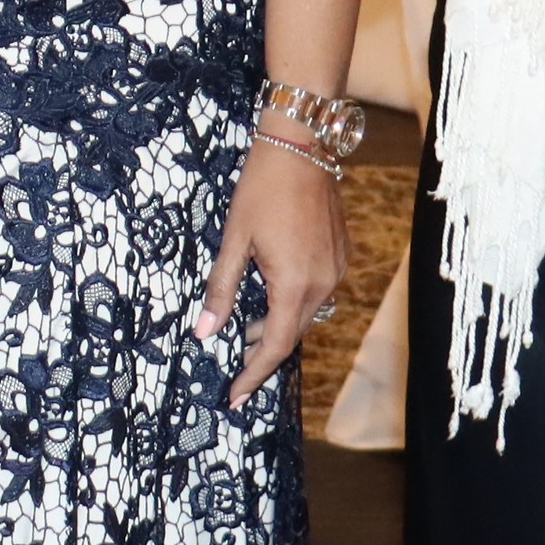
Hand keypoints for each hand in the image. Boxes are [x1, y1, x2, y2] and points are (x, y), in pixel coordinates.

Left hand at [197, 136, 349, 409]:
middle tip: (235, 365)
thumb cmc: (261, 190)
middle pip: (292, 334)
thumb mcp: (233, 241)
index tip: (234, 397)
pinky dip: (291, 302)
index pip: (275, 346)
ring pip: (304, 313)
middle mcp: (323, 283)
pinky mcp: (340, 255)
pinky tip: (270, 293)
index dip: (253, 374)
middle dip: (262, 351)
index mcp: (295, 285)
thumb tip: (204, 333)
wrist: (301, 147)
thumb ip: (221, 289)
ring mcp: (336, 269)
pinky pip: (316, 292)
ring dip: (276, 324)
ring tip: (247, 327)